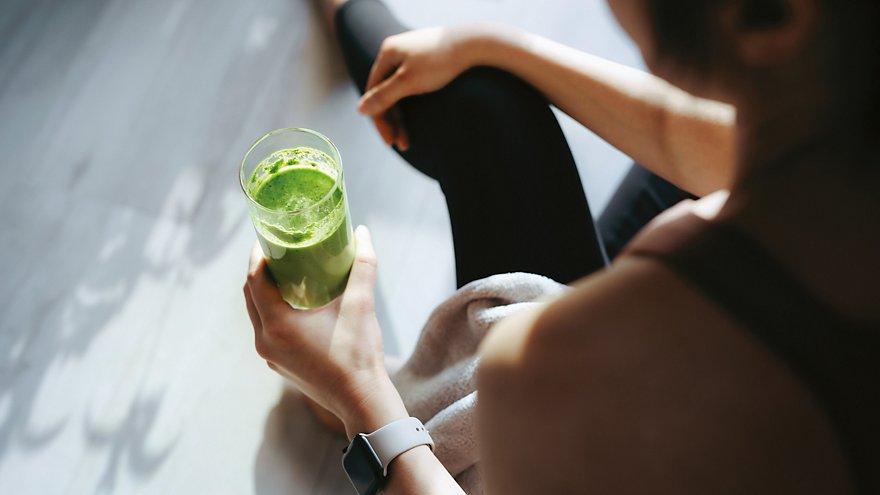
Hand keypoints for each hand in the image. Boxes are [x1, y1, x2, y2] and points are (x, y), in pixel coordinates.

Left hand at [244, 226, 406, 437]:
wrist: (361, 399)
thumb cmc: (359, 354)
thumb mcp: (361, 304)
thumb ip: (362, 266)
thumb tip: (362, 232)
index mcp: (278, 324)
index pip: (254, 279)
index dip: (258, 254)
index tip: (268, 237)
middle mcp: (266, 340)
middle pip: (250, 295)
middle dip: (260, 270)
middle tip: (277, 250)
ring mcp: (270, 356)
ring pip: (256, 314)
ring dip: (265, 292)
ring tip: (285, 273)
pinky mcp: (279, 365)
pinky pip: (266, 330)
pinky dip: (273, 312)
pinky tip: (293, 304)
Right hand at [358, 25, 489, 149]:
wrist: (475, 44)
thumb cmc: (440, 62)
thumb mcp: (408, 82)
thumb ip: (384, 96)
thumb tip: (360, 110)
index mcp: (387, 52)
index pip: (373, 90)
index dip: (379, 117)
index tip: (389, 140)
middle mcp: (396, 52)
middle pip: (386, 93)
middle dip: (392, 121)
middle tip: (400, 144)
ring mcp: (411, 56)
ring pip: (399, 92)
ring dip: (402, 117)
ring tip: (408, 140)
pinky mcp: (426, 61)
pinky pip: (411, 87)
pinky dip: (412, 105)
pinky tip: (417, 121)